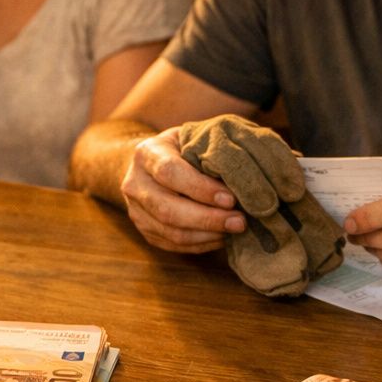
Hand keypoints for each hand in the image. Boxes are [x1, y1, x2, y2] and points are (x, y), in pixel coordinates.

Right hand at [119, 126, 245, 252]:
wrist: (152, 165)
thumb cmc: (183, 148)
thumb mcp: (193, 137)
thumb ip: (213, 150)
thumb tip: (246, 174)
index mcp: (146, 153)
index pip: (169, 172)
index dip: (200, 188)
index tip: (231, 198)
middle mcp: (135, 184)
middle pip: (167, 209)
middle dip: (207, 218)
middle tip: (240, 221)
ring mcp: (136, 211)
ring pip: (171, 232)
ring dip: (207, 235)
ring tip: (235, 230)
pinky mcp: (145, 231)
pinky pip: (173, 245)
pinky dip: (201, 244)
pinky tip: (222, 237)